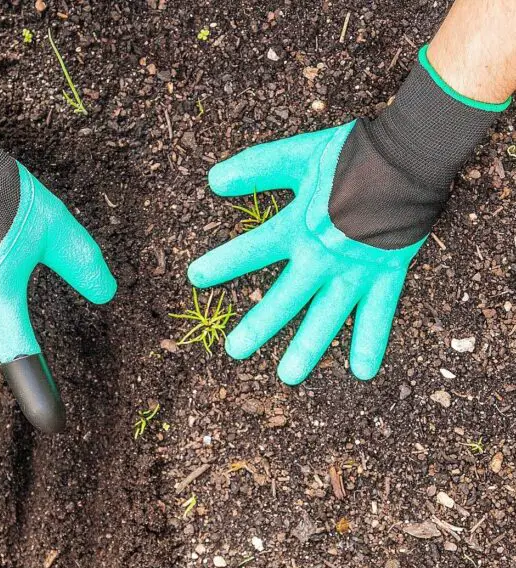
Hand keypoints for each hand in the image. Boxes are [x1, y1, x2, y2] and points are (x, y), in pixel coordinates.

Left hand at [188, 122, 421, 384]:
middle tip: (235, 351)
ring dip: (308, 347)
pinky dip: (371, 342)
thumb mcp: (297, 155)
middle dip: (259, 326)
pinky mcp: (385, 275)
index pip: (253, 250)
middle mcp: (322, 256)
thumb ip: (256, 168)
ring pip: (327, 316)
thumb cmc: (351, 155)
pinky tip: (361, 372)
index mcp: (298, 226)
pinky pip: (378, 314)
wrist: (407, 158)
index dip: (223, 263)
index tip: (195, 279)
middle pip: (285, 298)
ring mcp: (354, 270)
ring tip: (288, 376)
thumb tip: (212, 181)